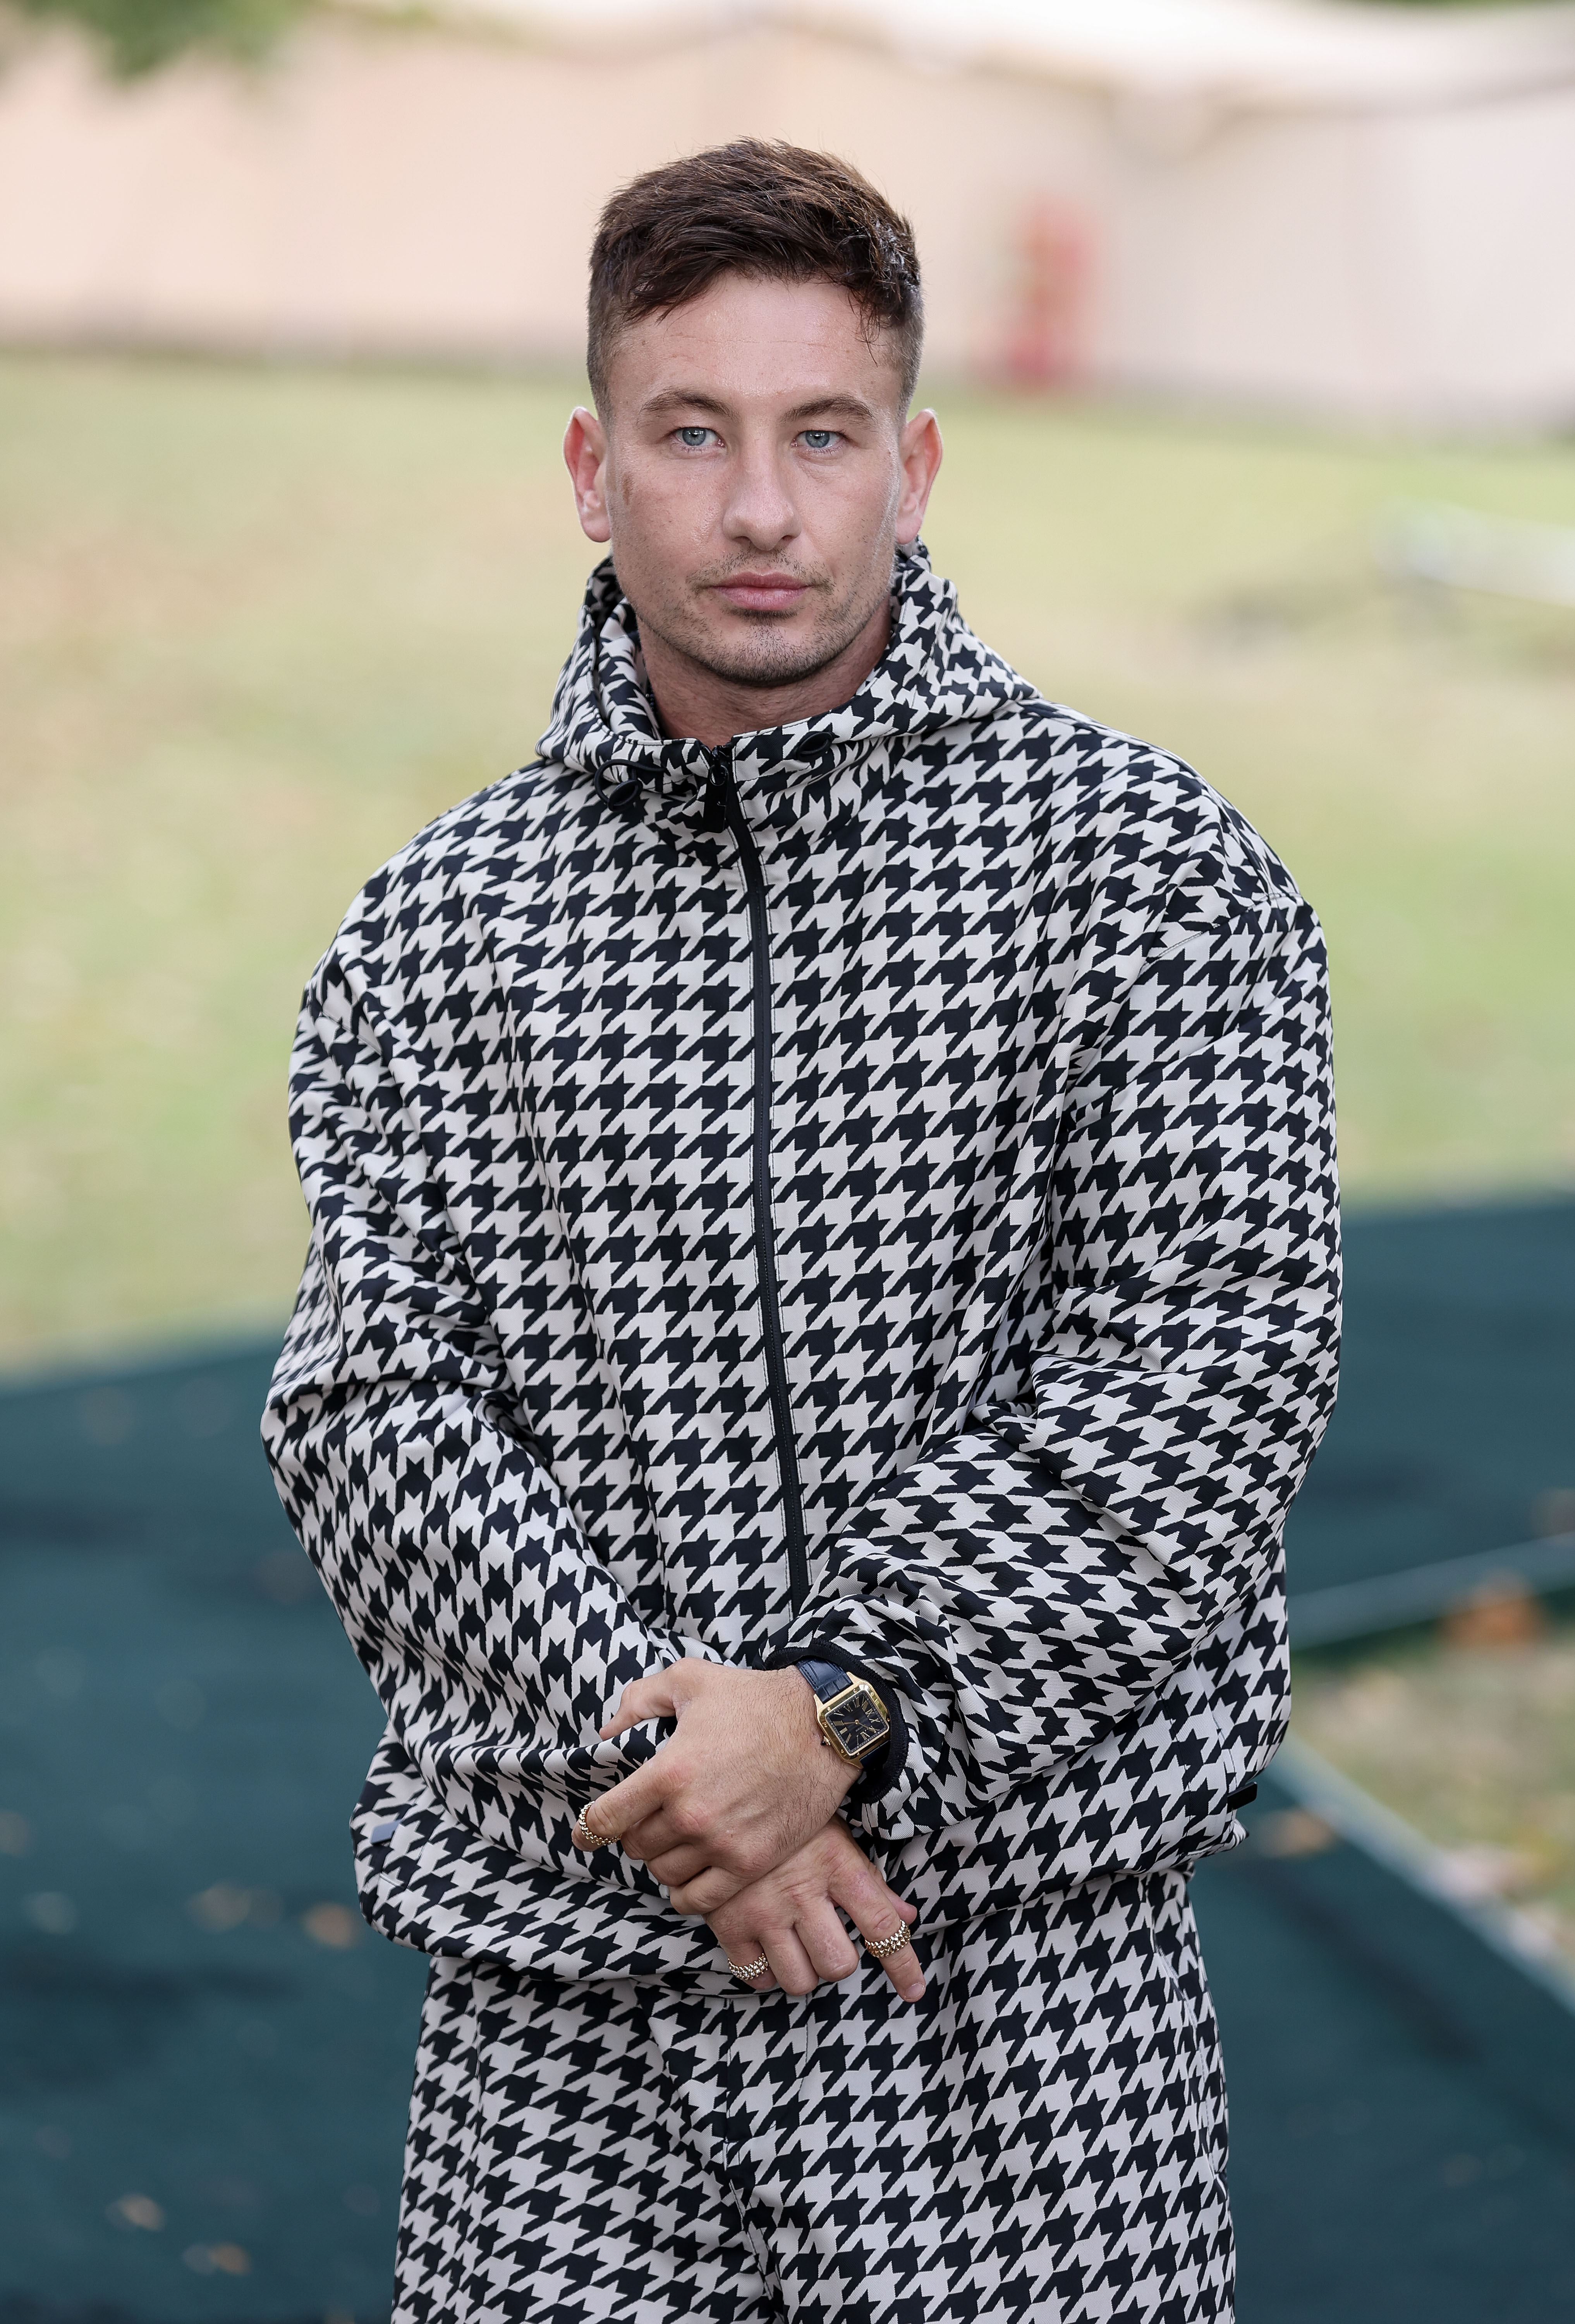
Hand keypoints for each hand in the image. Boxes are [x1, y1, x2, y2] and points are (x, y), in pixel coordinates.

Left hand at [572, 1661, 855, 1910]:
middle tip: (647, 1820)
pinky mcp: (751, 1863)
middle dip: (635, 1834)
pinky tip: (689, 1878)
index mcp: (668, 1772)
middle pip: (636, 1847)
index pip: (605, 1818)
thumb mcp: (689, 1679)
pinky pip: (701, 1899)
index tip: (585, 1833)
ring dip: (662, 1860)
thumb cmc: (754, 1699)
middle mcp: (690, 1815)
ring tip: (672, 1843)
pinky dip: (687, 1893)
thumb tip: (609, 1731)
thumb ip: (639, 1700)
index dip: (588, 1828)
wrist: (822, 1726)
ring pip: (665, 1873)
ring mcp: (722, 1844)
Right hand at [707, 1819, 923, 2004]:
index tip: (914, 1990)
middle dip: (838, 1960)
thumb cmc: (790, 1819)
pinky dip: (766, 1970)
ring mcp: (762, 1910)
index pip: (881, 1926)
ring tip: (797, 1944)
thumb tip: (907, 1918)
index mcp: (836, 1865)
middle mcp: (801, 1891)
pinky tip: (767, 1946)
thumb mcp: (836, 1837)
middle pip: (837, 1964)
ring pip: (799, 1980)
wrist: (723, 1797)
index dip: (902, 1964)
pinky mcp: (727, 1923)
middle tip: (827, 1939)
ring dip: (804, 1970)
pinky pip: (755, 1976)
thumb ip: (871, 1882)